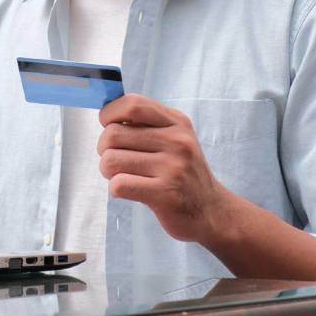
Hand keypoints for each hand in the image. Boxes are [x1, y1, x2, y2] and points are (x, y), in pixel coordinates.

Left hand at [97, 94, 229, 242]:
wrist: (212, 211)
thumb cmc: (182, 172)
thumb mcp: (174, 138)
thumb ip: (145, 123)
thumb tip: (105, 114)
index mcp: (176, 122)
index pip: (132, 104)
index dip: (109, 114)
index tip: (108, 126)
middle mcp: (177, 141)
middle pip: (113, 134)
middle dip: (104, 148)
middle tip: (117, 159)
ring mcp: (172, 168)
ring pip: (111, 160)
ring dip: (108, 171)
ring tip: (124, 175)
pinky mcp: (165, 194)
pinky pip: (119, 185)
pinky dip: (116, 189)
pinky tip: (131, 190)